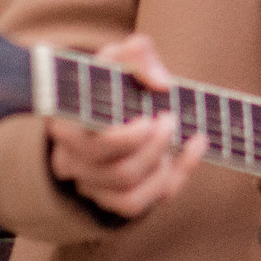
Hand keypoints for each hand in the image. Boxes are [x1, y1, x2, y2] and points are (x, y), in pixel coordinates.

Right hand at [44, 33, 206, 220]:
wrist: (111, 103)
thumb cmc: (110, 80)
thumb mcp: (117, 57)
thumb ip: (137, 55)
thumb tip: (162, 83)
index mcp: (65, 126)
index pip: (90, 145)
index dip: (124, 139)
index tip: (149, 119)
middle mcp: (71, 162)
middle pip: (118, 173)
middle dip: (154, 148)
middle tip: (169, 119)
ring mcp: (91, 185)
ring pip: (130, 197)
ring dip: (163, 166)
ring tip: (174, 133)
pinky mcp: (113, 200)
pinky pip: (143, 205)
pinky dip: (177, 178)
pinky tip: (194, 147)